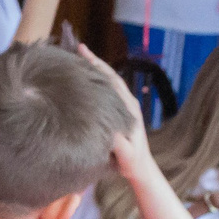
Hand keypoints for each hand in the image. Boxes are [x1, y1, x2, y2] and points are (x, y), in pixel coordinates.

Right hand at [76, 43, 160, 183]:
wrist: (141, 170)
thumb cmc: (132, 163)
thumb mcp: (126, 155)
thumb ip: (120, 143)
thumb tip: (107, 128)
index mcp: (128, 108)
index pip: (111, 80)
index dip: (97, 66)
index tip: (83, 52)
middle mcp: (126, 103)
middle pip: (109, 76)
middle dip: (93, 62)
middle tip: (77, 48)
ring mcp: (123, 107)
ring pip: (107, 83)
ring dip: (94, 71)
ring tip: (77, 60)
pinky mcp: (118, 113)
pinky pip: (105, 92)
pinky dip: (94, 83)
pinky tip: (82, 83)